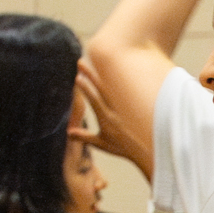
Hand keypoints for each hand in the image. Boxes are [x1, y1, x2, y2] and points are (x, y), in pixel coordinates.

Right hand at [70, 59, 153, 175]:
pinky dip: (112, 79)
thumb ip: (85, 137)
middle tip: (79, 63)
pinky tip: (105, 69)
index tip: (77, 78)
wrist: (145, 149)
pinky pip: (120, 89)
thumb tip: (68, 133)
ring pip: (110, 87)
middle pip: (101, 89)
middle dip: (90, 75)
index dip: (86, 89)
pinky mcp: (130, 105)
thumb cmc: (122, 148)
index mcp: (107, 119)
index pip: (95, 101)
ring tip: (90, 63)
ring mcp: (123, 107)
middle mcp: (115, 111)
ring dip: (99, 74)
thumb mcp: (102, 143)